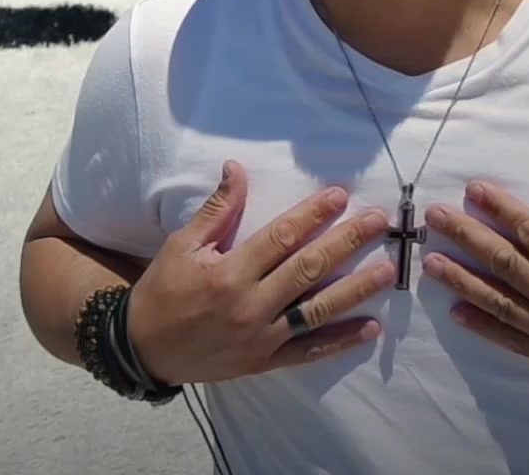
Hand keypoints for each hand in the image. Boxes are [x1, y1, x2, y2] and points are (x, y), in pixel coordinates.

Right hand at [125, 160, 395, 385]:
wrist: (143, 349)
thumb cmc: (163, 290)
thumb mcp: (180, 244)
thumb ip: (216, 210)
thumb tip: (236, 168)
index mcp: (228, 272)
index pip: (280, 238)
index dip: (312, 215)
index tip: (340, 195)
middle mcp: (249, 305)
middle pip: (307, 269)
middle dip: (346, 243)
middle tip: (378, 222)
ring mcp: (261, 337)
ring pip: (317, 311)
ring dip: (354, 290)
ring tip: (386, 271)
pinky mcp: (265, 361)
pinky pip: (309, 352)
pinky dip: (340, 342)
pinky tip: (370, 329)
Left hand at [420, 146, 528, 404]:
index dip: (501, 210)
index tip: (473, 190)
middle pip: (509, 267)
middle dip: (468, 239)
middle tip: (434, 218)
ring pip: (503, 305)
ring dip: (464, 282)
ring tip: (431, 263)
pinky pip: (515, 341)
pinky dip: (485, 327)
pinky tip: (458, 313)